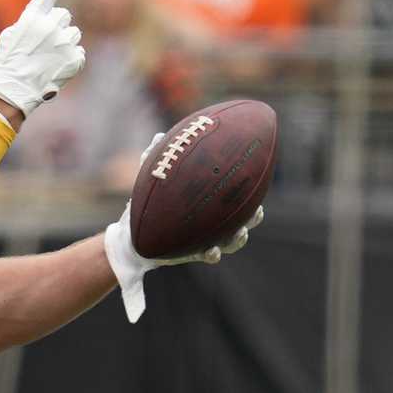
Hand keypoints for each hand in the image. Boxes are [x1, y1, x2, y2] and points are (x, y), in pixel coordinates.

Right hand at [0, 0, 84, 116]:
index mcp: (32, 18)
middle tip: (43, 44)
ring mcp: (64, 42)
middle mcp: (50, 26)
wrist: (15, 89)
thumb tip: (44, 17)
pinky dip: (70, 59)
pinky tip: (56, 67)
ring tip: (49, 58)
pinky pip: (79, 51)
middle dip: (57, 26)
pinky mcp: (75, 58)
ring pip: (74, 33)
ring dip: (64, 42)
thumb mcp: (10, 35)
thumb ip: (29, 22)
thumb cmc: (9, 62)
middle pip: (64, 15)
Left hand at [103, 133, 263, 322]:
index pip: (235, 194)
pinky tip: (212, 251)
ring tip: (240, 233)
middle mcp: (214, 220)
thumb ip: (158, 158)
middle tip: (257, 211)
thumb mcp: (155, 178)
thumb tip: (160, 135)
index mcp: (210, 200)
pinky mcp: (194, 253)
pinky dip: (212, 254)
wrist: (134, 231)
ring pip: (232, 241)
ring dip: (239, 239)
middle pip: (243, 219)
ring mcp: (207, 238)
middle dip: (253, 216)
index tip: (256, 177)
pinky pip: (209, 256)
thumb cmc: (151, 200)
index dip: (248, 187)